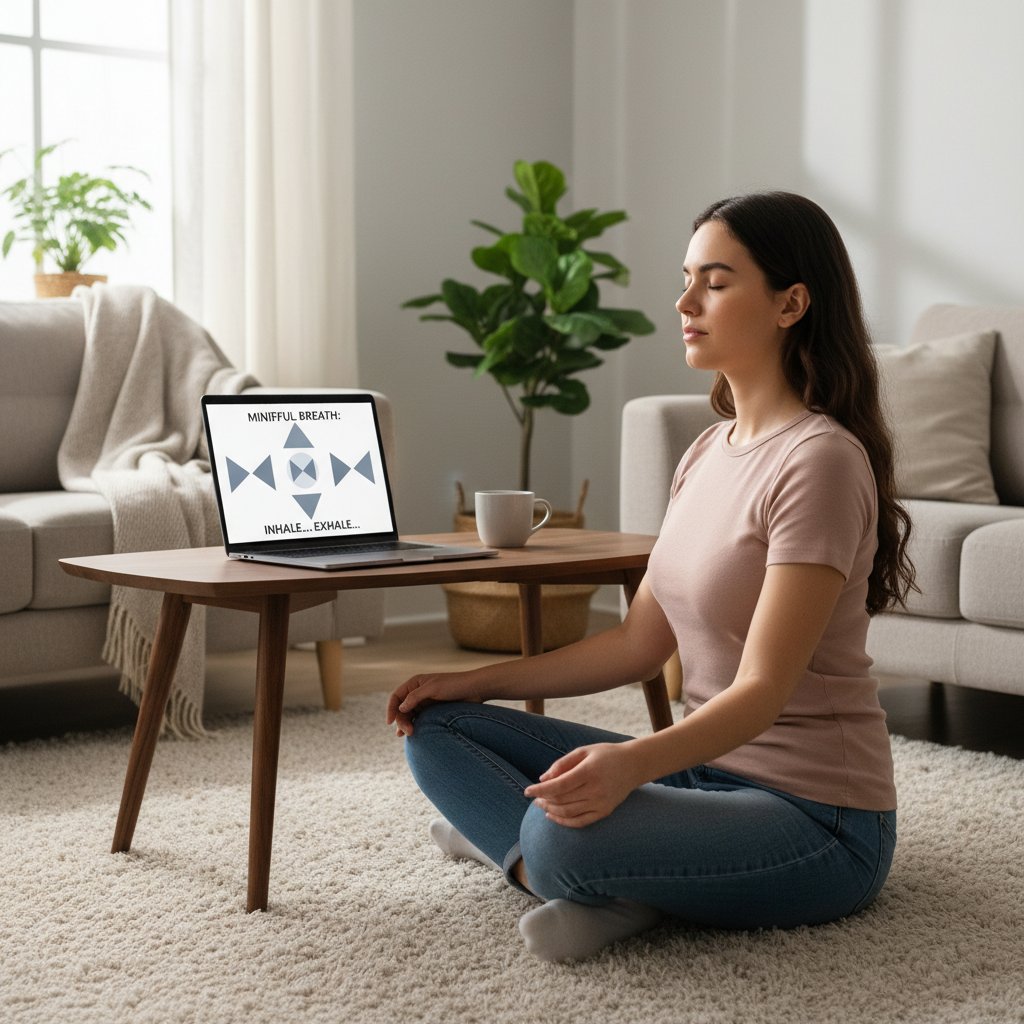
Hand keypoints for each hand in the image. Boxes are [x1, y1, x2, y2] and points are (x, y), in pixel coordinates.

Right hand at [385, 670, 481, 736]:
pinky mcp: (432, 711)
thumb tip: (401, 708)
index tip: (390, 722)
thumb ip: (416, 697)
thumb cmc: (454, 685)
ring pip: (409, 715)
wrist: (474, 689)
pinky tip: (411, 734)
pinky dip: (414, 725)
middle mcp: (417, 692)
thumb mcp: (434, 688)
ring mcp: (425, 702)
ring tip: (409, 734)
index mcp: (415, 683)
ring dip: (406, 724)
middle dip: (401, 720)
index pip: (396, 697)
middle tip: (408, 732)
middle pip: (401, 708)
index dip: (391, 709)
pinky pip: (419, 719)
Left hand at [524, 741, 641, 827]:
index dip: (540, 790)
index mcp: (589, 771)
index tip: (527, 791)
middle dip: (543, 800)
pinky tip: (553, 816)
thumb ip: (562, 764)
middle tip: (534, 797)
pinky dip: (564, 821)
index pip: (559, 785)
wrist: (633, 765)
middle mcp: (596, 790)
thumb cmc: (605, 754)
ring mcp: (601, 803)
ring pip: (569, 813)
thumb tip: (543, 779)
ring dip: (551, 810)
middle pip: (562, 800)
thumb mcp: (583, 751)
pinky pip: (580, 822)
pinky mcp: (605, 812)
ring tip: (541, 804)